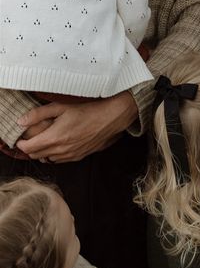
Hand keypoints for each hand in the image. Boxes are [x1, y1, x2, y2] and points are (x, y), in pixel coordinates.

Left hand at [15, 92, 137, 161]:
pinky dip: (55, 155)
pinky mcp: (80, 156)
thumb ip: (38, 114)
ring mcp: (71, 155)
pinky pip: (60, 160)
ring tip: (45, 140)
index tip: (21, 138)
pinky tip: (58, 144)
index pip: (28, 148)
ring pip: (48, 159)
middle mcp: (61, 150)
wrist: (111, 117)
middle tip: (31, 138)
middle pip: (36, 155)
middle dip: (30, 148)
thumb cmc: (88, 109)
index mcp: (54, 138)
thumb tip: (22, 121)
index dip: (21, 144)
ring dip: (43, 152)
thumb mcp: (60, 106)